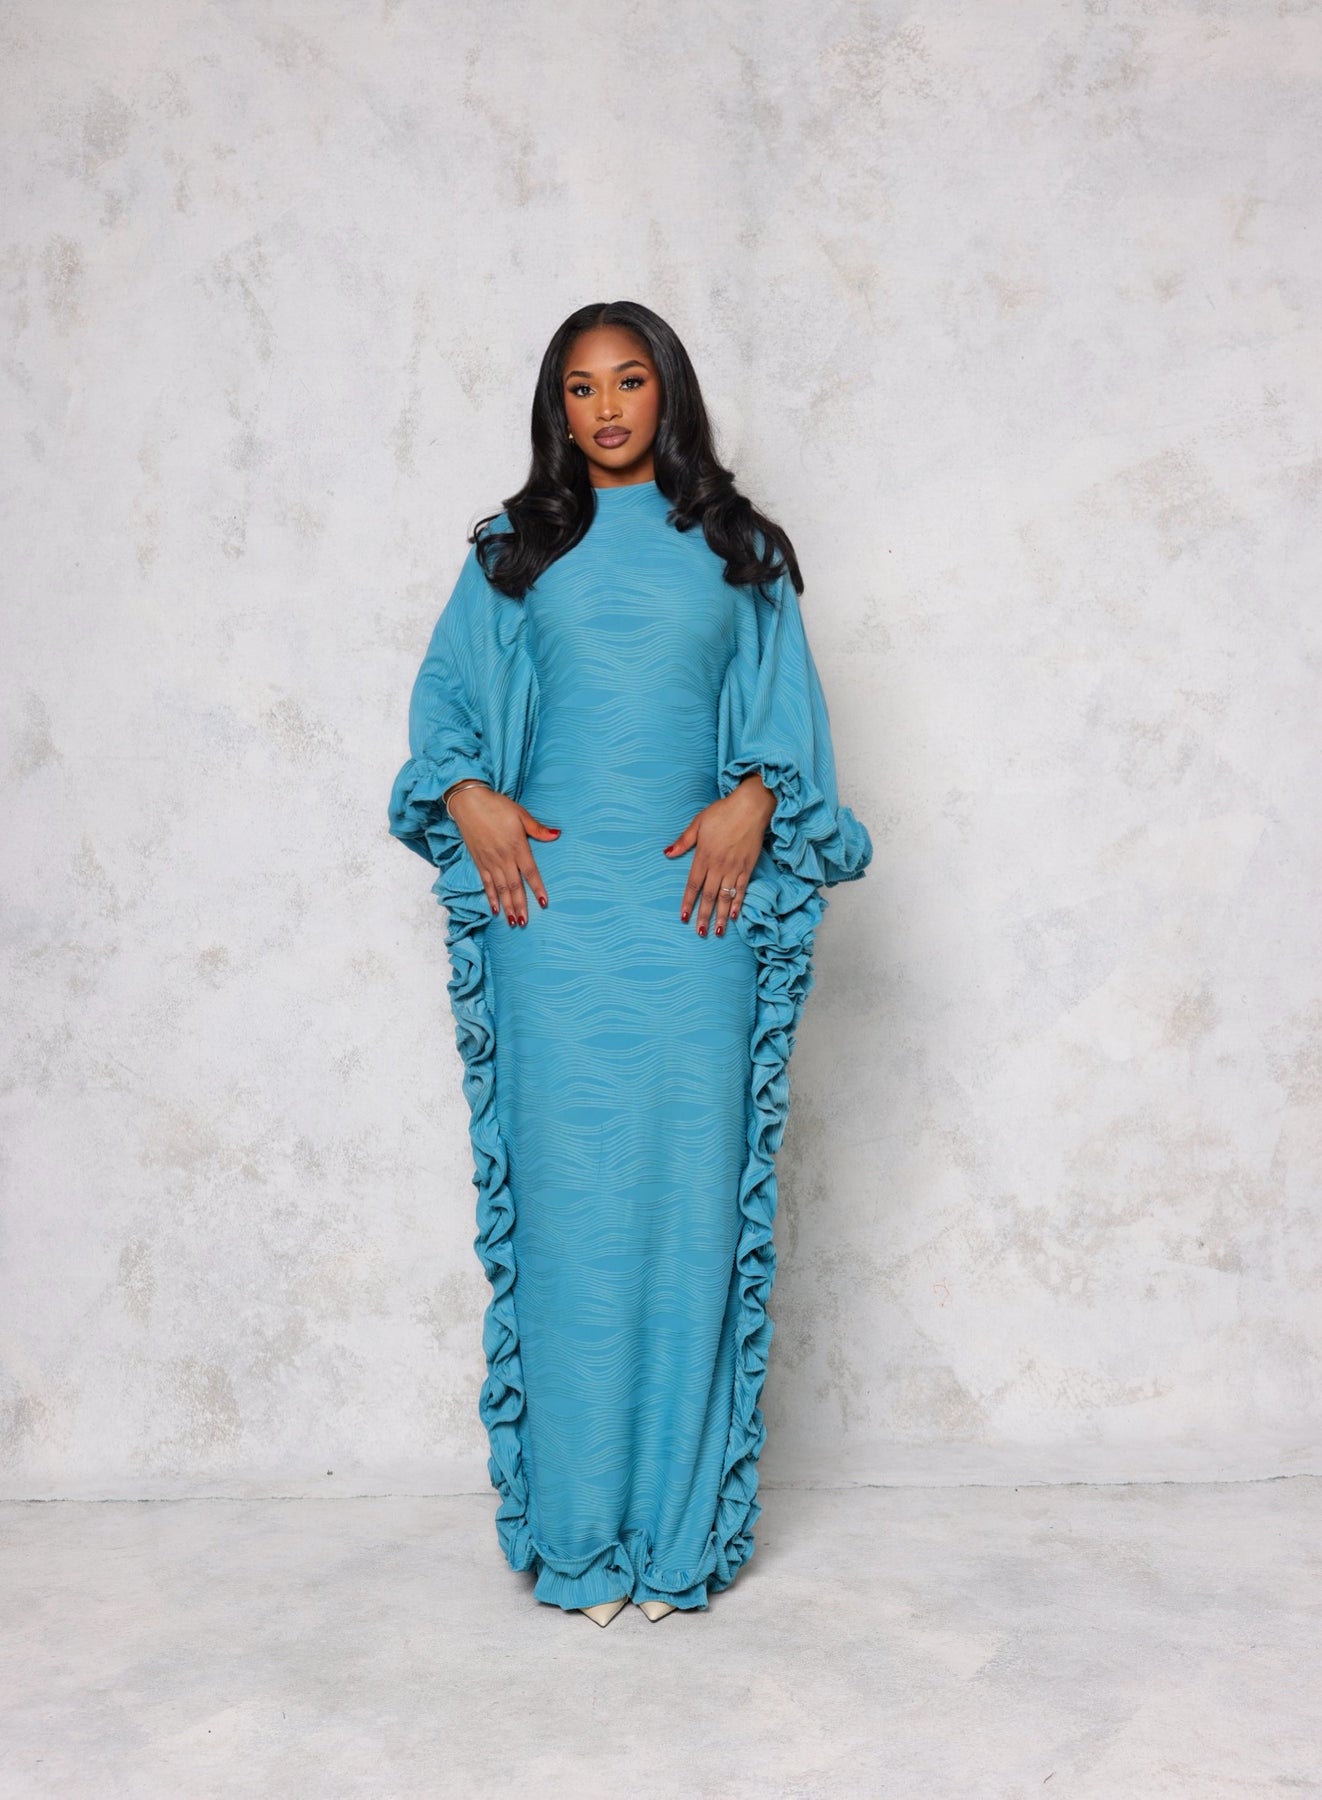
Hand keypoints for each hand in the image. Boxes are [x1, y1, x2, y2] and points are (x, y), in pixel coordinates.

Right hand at [446, 784, 559, 926]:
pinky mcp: (478, 861)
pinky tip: (495, 909)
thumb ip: (538, 829)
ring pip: (500, 888)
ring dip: (507, 906)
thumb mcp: (521, 814)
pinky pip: (486, 883)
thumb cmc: (497, 806)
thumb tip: (557, 835)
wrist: (469, 802)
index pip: (530, 872)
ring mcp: (490, 861)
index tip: (544, 903)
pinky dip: (491, 897)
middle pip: (514, 886)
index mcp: (517, 846)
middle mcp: (503, 858)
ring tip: (513, 922)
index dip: (537, 888)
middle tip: (525, 923)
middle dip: (520, 905)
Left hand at [663, 773, 775, 935]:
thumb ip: (683, 841)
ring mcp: (734, 868)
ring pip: (725, 896)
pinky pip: (741, 889)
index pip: (693, 884)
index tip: (684, 917)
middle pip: (708, 895)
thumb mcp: (698, 823)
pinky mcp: (748, 867)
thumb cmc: (722, 812)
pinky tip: (734, 915)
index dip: (688, 902)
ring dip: (720, 916)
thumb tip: (667, 853)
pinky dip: (737, 903)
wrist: (751, 807)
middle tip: (699, 932)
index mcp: (704, 855)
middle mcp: (718, 865)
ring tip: (716, 932)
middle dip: (703, 915)